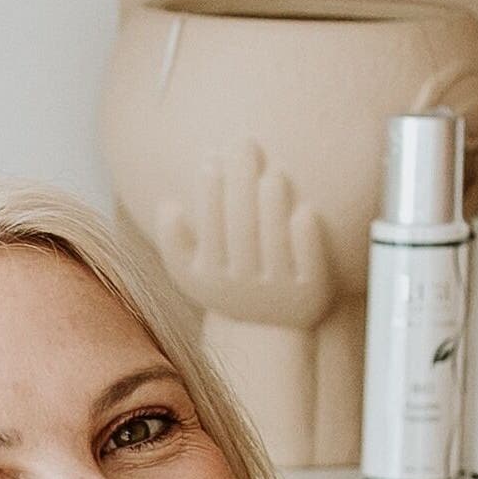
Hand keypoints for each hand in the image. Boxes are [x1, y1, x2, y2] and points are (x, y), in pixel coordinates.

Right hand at [148, 141, 337, 331]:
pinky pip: (307, 265)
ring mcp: (277, 292)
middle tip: (245, 144)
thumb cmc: (227, 289)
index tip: (213, 158)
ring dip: (272, 208)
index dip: (210, 192)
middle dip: (241, 185)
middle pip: (242, 229)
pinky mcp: (309, 294)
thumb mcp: (191, 275)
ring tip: (272, 173)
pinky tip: (306, 210)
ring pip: (273, 244)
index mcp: (211, 278)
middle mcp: (242, 286)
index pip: (210, 227)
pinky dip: (306, 239)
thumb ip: (174, 242)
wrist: (267, 333)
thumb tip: (168, 204)